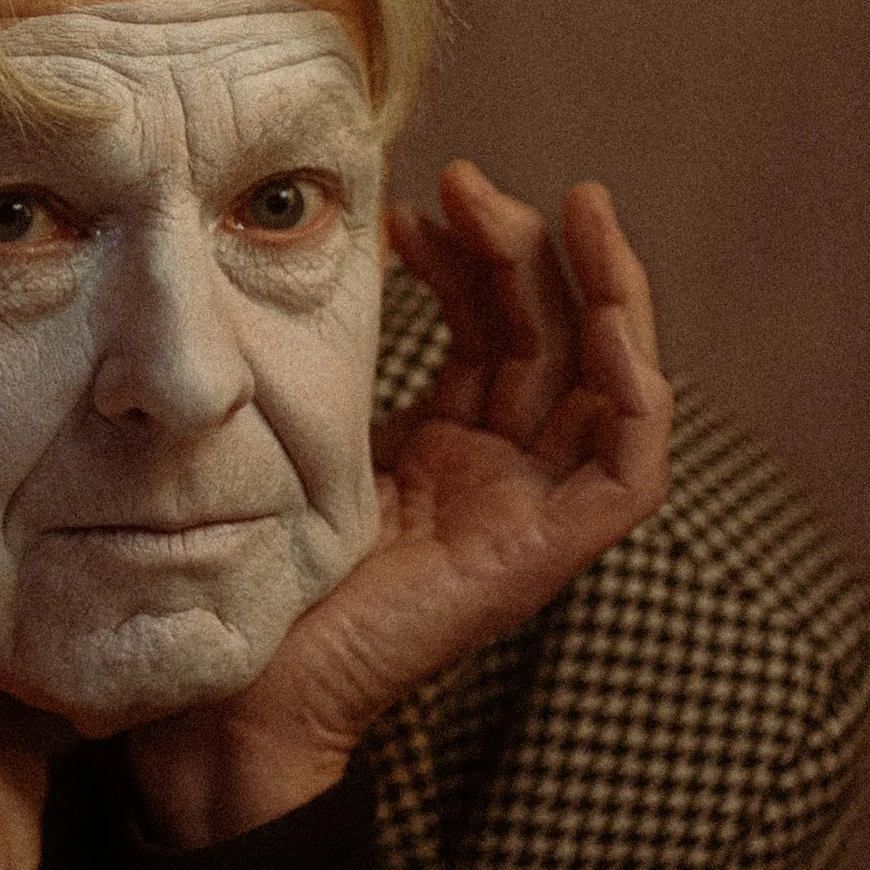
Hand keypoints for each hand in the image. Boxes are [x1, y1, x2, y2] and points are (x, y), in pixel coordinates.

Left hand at [129, 162, 672, 848]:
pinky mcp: (538, 562)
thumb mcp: (300, 429)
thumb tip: (323, 245)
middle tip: (474, 180)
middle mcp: (495, 476)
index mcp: (443, 449)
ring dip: (603, 292)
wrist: (231, 689)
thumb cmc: (250, 565)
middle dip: (528, 249)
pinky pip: (628, 478)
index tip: (418, 203)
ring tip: (573, 208)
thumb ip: (331, 354)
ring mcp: (523, 518)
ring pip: (607, 389)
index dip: (470, 257)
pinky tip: (611, 327)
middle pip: (549, 341)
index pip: (491, 331)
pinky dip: (637, 400)